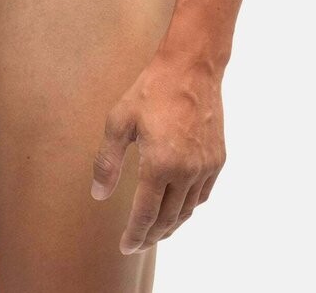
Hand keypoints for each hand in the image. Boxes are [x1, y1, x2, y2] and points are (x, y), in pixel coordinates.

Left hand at [89, 48, 225, 253]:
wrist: (192, 68)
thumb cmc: (152, 90)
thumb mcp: (120, 121)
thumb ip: (107, 161)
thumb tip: (98, 194)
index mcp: (160, 164)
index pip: (146, 214)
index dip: (135, 234)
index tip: (126, 246)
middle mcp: (186, 172)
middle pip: (168, 219)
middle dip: (151, 236)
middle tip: (138, 243)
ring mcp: (205, 167)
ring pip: (187, 210)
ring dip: (171, 225)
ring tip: (156, 231)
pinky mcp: (217, 160)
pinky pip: (202, 195)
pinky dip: (188, 207)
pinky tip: (178, 206)